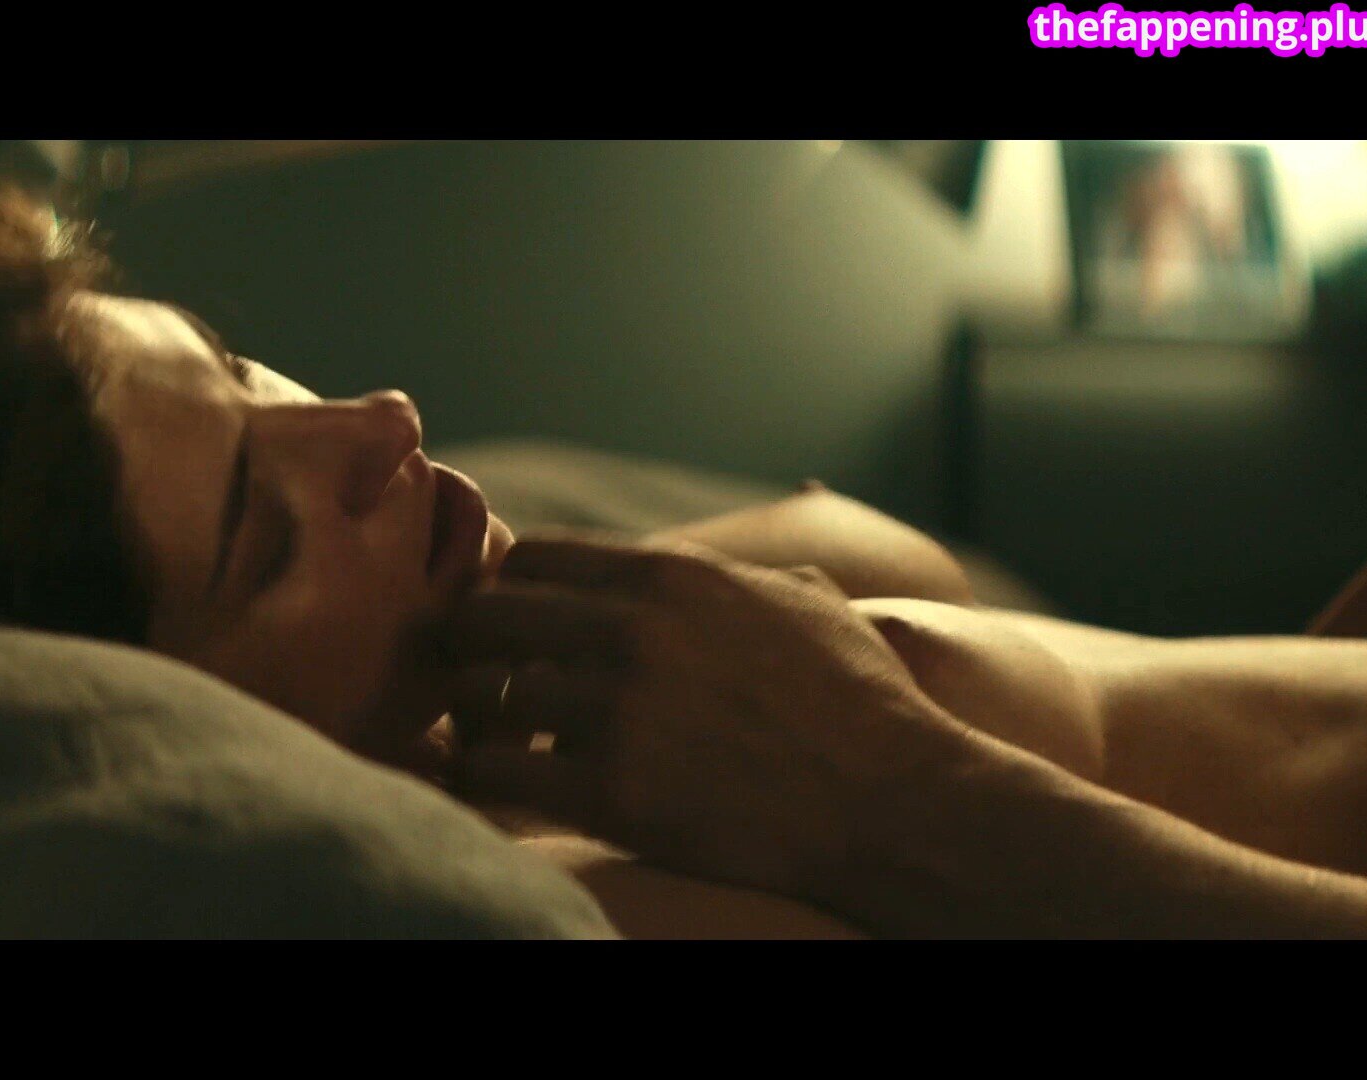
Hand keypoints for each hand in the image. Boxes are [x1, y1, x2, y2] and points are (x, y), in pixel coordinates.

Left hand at [430, 535, 1003, 901]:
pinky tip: (491, 786)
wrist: (895, 805)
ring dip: (477, 719)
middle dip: (471, 647)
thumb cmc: (863, 706)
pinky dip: (480, 779)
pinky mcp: (611, 791)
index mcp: (676, 577)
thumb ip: (743, 575)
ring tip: (486, 739)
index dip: (510, 589)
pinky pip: (496, 773)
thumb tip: (727, 566)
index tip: (508, 622)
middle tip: (471, 677)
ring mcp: (618, 710)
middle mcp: (635, 630)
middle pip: (492, 616)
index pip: (536, 556)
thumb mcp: (811, 602)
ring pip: (486, 695)